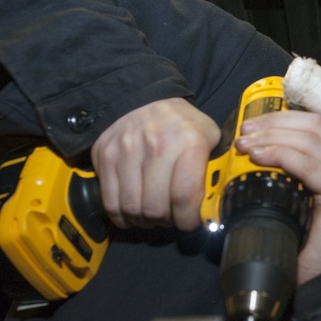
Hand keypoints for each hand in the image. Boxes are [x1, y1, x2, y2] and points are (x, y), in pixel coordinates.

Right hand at [90, 98, 220, 229]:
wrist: (144, 98)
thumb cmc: (182, 125)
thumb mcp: (210, 137)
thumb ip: (215, 170)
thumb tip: (215, 207)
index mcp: (189, 141)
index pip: (184, 196)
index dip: (187, 220)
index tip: (189, 222)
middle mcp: (155, 144)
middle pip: (155, 208)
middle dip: (166, 222)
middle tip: (171, 217)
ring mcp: (126, 149)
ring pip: (132, 208)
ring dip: (144, 221)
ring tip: (153, 214)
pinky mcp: (104, 155)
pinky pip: (110, 203)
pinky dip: (122, 216)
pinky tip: (133, 212)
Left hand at [234, 111, 320, 284]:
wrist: (312, 275)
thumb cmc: (299, 237)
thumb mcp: (292, 193)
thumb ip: (289, 169)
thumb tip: (265, 141)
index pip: (314, 123)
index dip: (282, 117)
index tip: (251, 124)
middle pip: (313, 126)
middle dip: (274, 124)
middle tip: (244, 133)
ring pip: (310, 141)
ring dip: (272, 138)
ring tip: (245, 146)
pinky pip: (309, 166)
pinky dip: (282, 156)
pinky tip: (260, 157)